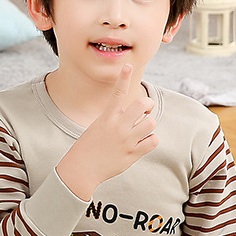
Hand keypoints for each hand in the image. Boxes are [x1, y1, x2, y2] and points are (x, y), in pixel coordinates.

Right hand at [56, 64, 156, 200]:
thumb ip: (115, 119)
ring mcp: (126, 140)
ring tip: (140, 131)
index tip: (128, 65)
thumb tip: (136, 116)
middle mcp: (118, 126)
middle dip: (147, 106)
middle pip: (143, 104)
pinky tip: (142, 143)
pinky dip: (150, 140)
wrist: (82, 169)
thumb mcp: (97, 127)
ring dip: (148, 125)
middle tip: (144, 112)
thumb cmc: (89, 147)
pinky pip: (153, 141)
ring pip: (151, 123)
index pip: (117, 93)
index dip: (123, 77)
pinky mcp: (132, 154)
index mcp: (107, 117)